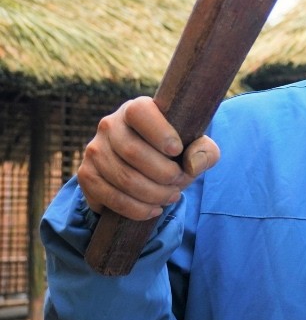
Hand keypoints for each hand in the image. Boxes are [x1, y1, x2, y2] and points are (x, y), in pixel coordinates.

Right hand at [78, 97, 220, 219]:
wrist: (145, 172)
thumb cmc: (174, 153)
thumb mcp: (195, 147)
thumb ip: (204, 151)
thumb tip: (192, 164)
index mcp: (136, 109)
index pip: (140, 112)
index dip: (160, 133)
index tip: (177, 150)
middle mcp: (109, 125)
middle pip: (133, 152)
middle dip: (164, 174)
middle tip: (180, 182)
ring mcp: (94, 150)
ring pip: (123, 178)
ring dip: (153, 194)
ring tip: (171, 197)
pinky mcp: (87, 175)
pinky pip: (110, 196)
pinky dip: (136, 208)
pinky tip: (153, 209)